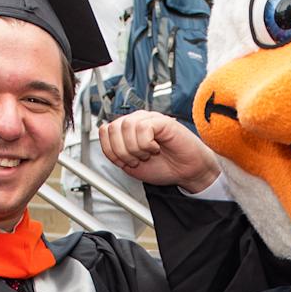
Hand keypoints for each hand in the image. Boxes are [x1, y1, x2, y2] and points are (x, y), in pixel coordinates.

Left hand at [101, 110, 221, 192]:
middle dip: (122, 151)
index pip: (104, 131)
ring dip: (135, 148)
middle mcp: (137, 121)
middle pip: (113, 128)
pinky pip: (143, 128)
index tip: (124, 162)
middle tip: (137, 160)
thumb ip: (116, 153)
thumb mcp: (131, 165)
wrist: (186, 172)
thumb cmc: (164, 167)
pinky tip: (156, 148)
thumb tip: (105, 141)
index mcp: (127, 130)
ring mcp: (149, 119)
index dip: (111, 150)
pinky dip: (146, 144)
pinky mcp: (162, 121)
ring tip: (147, 154)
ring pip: (126, 127)